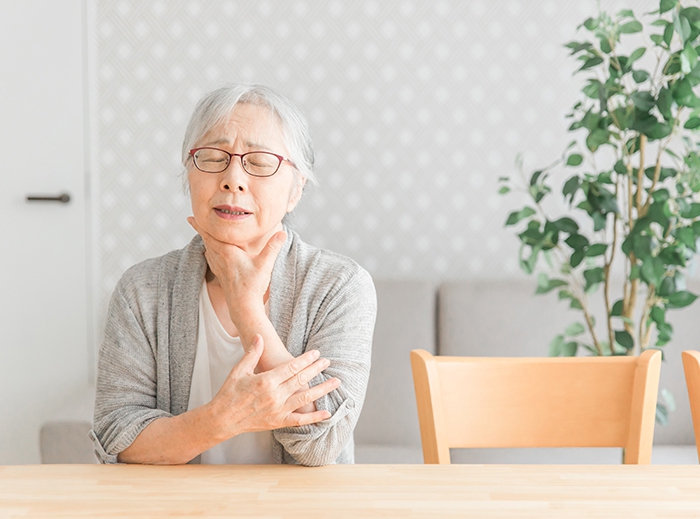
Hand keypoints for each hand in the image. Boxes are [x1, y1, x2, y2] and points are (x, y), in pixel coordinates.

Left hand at [187, 216, 285, 311]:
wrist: (244, 307)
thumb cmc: (252, 286)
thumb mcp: (265, 264)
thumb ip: (273, 247)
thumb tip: (282, 232)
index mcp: (227, 253)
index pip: (210, 236)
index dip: (200, 226)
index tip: (189, 217)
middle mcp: (220, 259)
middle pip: (207, 241)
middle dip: (201, 231)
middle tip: (193, 220)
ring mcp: (220, 268)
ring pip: (208, 250)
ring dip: (205, 241)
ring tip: (203, 234)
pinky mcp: (222, 276)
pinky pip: (212, 260)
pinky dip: (209, 253)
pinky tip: (210, 254)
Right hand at [208, 335, 338, 439]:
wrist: (222, 419)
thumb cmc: (229, 393)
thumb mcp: (239, 370)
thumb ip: (252, 353)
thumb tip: (259, 336)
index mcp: (265, 381)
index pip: (292, 367)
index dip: (306, 359)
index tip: (316, 353)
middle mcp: (274, 396)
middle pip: (301, 379)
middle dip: (316, 369)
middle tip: (327, 361)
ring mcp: (277, 410)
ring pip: (305, 398)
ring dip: (322, 389)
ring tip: (335, 382)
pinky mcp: (278, 422)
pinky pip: (299, 420)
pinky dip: (314, 417)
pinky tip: (327, 413)